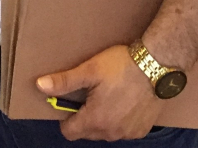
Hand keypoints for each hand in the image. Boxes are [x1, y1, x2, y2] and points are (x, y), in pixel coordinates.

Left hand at [36, 44, 157, 141]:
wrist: (157, 65)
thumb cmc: (122, 66)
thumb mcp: (89, 70)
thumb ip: (64, 82)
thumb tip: (40, 86)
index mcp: (95, 120)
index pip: (69, 132)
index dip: (66, 118)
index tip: (72, 102)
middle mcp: (111, 132)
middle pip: (87, 133)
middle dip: (85, 118)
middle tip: (91, 94)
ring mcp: (128, 133)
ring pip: (106, 132)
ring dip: (103, 120)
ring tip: (109, 96)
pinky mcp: (142, 130)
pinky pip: (123, 131)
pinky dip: (120, 120)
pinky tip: (125, 102)